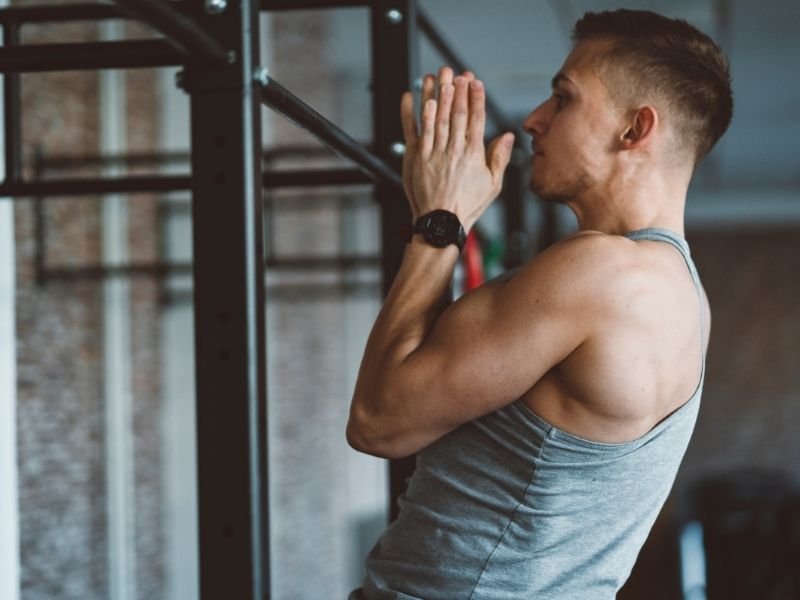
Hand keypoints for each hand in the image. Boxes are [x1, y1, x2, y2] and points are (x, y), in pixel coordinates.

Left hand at [400, 66, 514, 231]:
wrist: (441, 222)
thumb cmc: (467, 206)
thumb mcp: (493, 185)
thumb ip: (500, 158)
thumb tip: (509, 136)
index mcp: (473, 154)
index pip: (476, 119)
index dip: (475, 97)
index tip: (474, 81)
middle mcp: (454, 150)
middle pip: (456, 113)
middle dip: (456, 89)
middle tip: (456, 71)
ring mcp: (434, 153)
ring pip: (436, 118)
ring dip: (436, 94)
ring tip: (436, 76)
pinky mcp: (417, 159)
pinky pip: (416, 131)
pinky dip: (415, 114)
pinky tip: (416, 98)